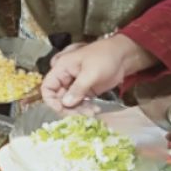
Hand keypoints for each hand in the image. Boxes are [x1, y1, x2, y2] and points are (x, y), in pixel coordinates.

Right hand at [40, 34, 154, 110]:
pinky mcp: (85, 91)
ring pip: (70, 103)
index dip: (51, 100)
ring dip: (79, 110)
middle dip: (68, 108)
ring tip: (92, 112)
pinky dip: (86, 108)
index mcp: (62, 68)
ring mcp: (76, 85)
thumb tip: (65, 104)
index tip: (62, 109)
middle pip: (58, 98)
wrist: (123, 56)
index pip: (47, 87)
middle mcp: (66, 77)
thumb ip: (78, 88)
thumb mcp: (91, 72)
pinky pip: (80, 103)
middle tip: (81, 114)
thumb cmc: (105, 57)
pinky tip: (96, 109)